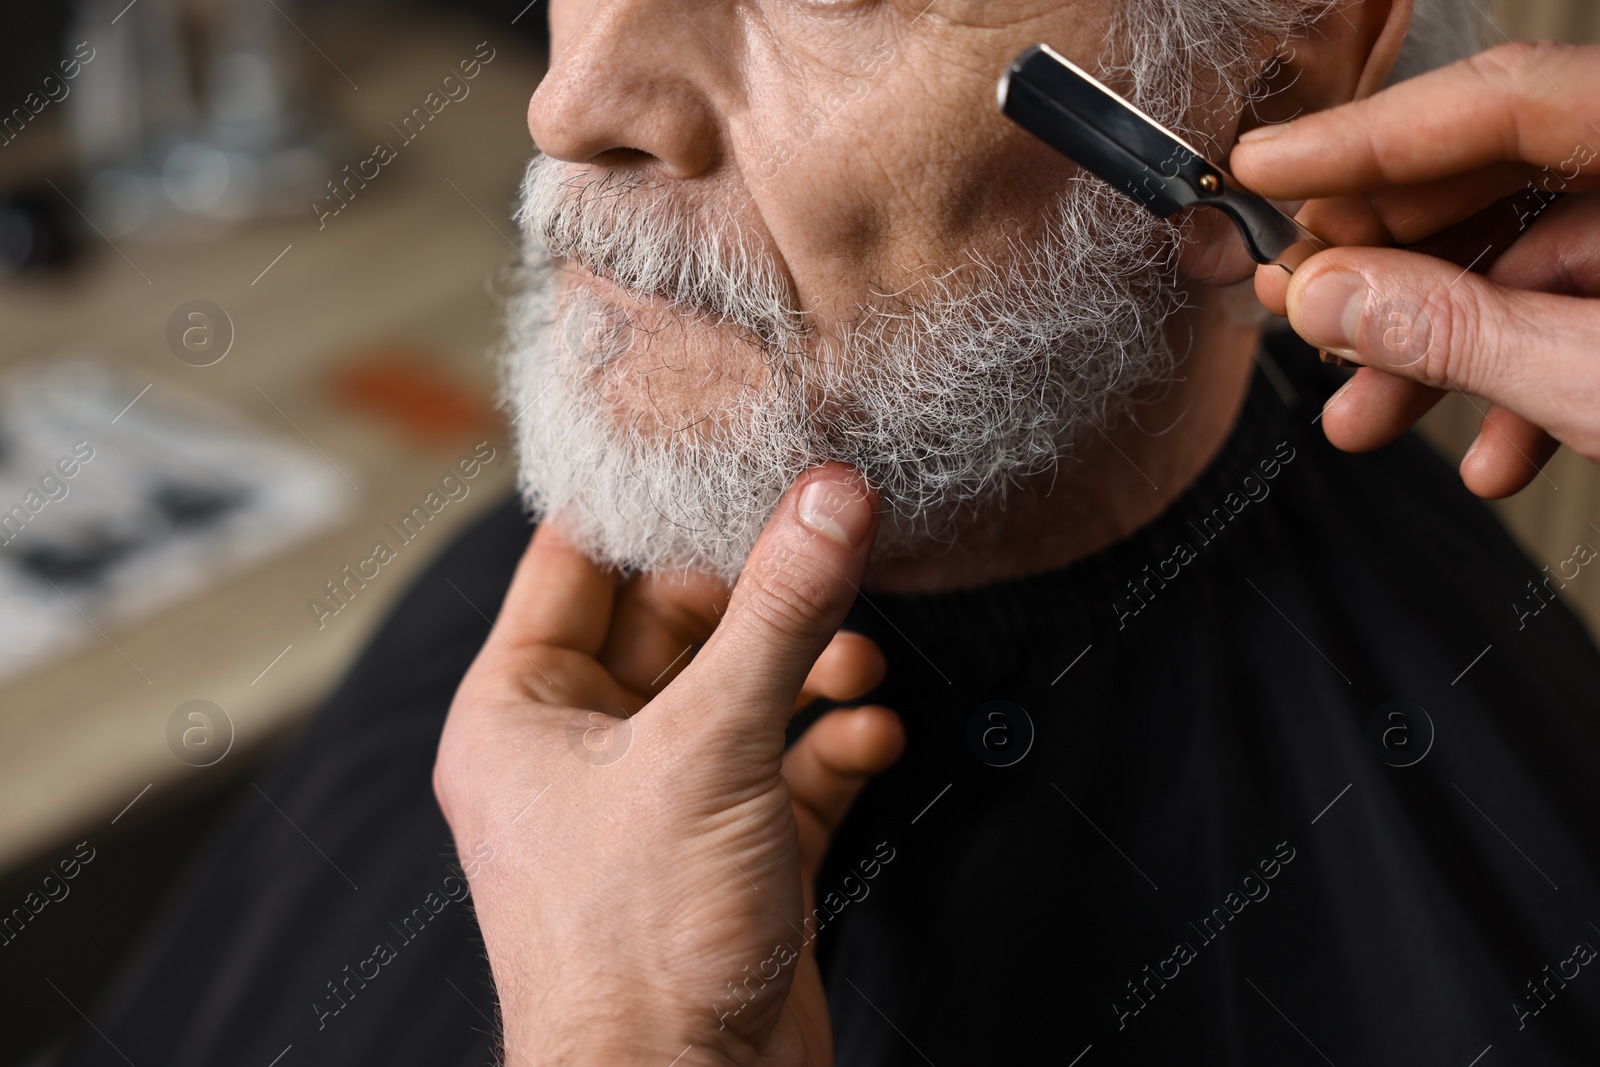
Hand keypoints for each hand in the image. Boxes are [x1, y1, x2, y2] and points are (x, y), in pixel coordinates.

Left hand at [433, 464, 903, 1066]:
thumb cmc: (634, 953)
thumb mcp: (709, 748)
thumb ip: (778, 615)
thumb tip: (828, 499)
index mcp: (518, 711)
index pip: (575, 562)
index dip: (648, 503)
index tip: (725, 450)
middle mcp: (581, 750)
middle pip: (676, 621)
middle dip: (756, 593)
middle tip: (825, 550)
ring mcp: (658, 802)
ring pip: (738, 691)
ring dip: (805, 669)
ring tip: (852, 662)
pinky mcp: (730, 853)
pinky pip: (785, 767)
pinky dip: (831, 746)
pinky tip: (867, 739)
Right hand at [1231, 41, 1599, 498]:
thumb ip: (1461, 333)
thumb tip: (1328, 297)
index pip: (1503, 100)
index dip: (1366, 137)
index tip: (1262, 169)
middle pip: (1501, 177)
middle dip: (1384, 259)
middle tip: (1292, 299)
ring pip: (1531, 262)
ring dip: (1436, 347)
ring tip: (1363, 415)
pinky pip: (1583, 315)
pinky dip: (1523, 383)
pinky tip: (1490, 452)